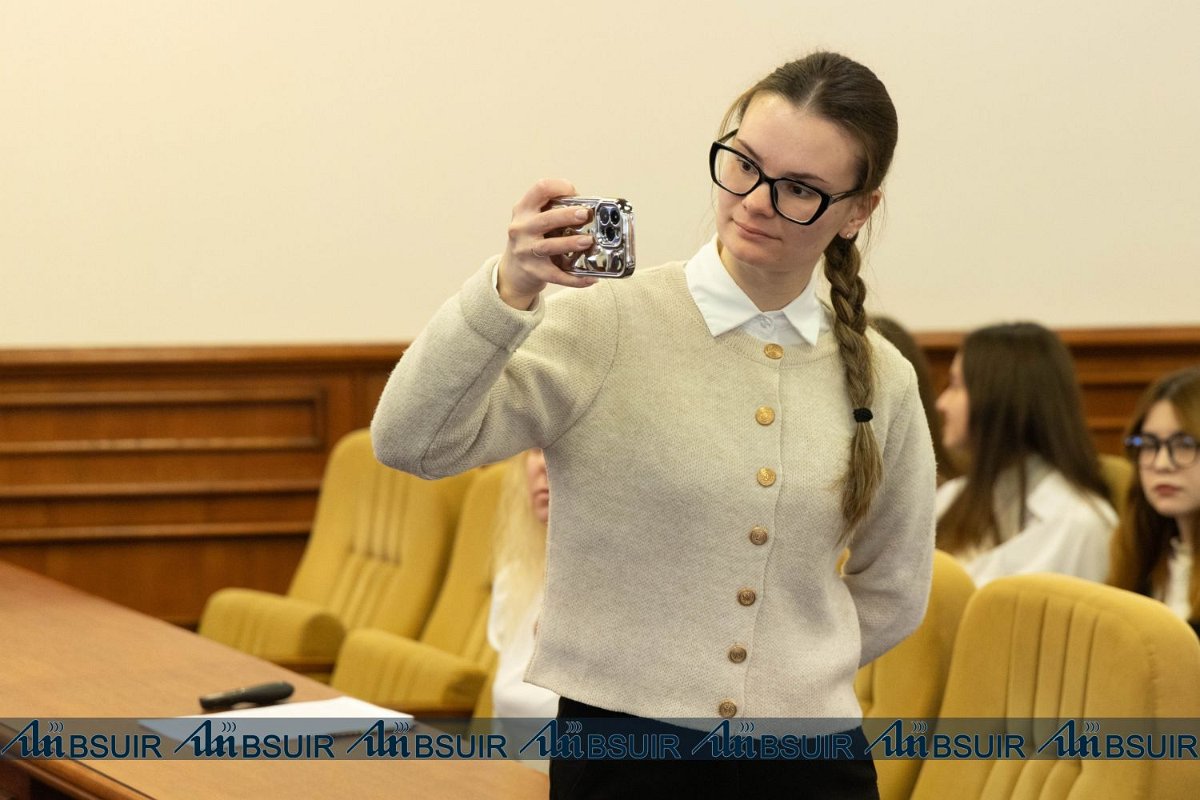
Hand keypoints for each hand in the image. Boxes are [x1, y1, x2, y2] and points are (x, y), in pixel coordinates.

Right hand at [497, 178, 598, 309]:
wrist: (512, 271)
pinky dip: (575, 278)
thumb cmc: (530, 240)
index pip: (539, 189)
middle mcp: (521, 229)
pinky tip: (590, 278)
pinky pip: (557, 275)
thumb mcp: (533, 219)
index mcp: (523, 210)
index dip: (558, 187)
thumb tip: (588, 206)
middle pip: (545, 219)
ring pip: (549, 246)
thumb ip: (553, 210)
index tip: (573, 192)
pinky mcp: (534, 271)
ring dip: (570, 243)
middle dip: (567, 215)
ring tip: (588, 241)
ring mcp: (526, 251)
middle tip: (585, 214)